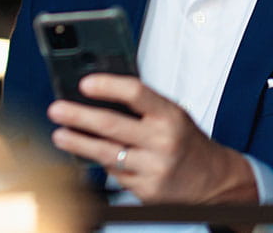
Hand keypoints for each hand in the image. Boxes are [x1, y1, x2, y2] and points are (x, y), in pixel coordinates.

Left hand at [47, 74, 258, 204]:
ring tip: (60, 135)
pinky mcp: (146, 189)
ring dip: (77, 143)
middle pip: (111, 125)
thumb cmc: (187, 143)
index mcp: (170, 116)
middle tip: (57, 110)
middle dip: (78, 116)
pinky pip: (115, 173)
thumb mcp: (173, 116)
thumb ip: (143, 106)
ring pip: (106, 153)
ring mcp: (154, 168)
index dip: (108, 85)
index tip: (85, 83)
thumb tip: (99, 94)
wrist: (215, 183)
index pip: (136, 93)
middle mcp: (163, 141)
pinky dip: (101, 163)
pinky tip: (90, 155)